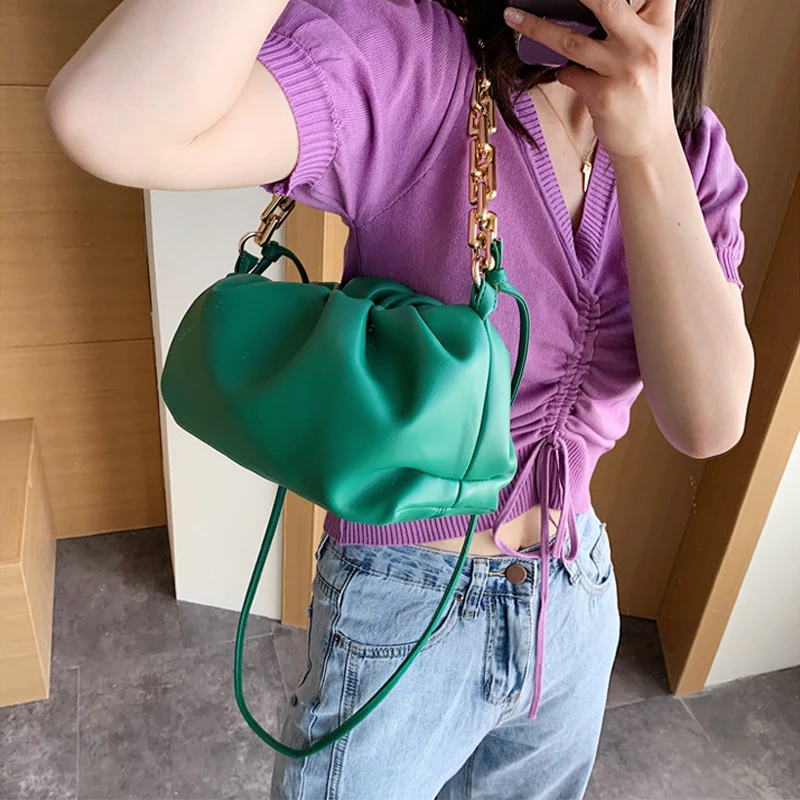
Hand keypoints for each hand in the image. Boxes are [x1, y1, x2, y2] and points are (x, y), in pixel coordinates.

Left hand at [504, 0, 679, 161]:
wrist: (649, 143)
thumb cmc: (642, 92)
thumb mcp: (648, 50)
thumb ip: (630, 23)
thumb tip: (581, 6)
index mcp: (660, 25)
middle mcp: (646, 43)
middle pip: (606, 1)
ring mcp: (625, 70)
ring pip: (572, 40)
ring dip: (536, 27)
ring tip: (513, 16)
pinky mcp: (605, 95)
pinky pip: (568, 74)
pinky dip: (562, 72)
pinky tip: (567, 74)